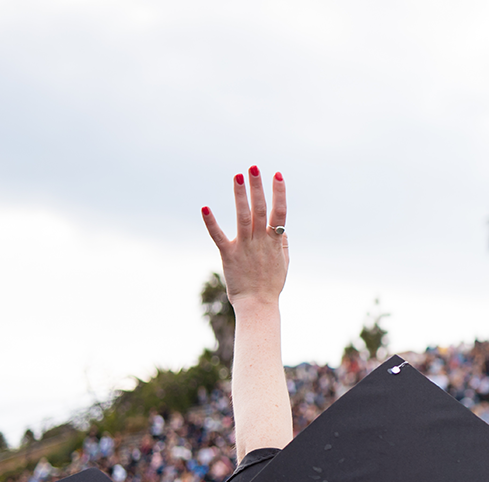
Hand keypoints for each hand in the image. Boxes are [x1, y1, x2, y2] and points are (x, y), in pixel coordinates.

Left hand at [203, 167, 288, 307]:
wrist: (258, 306)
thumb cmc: (270, 285)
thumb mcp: (283, 263)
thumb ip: (283, 244)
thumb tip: (283, 229)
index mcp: (275, 242)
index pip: (280, 212)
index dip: (279, 193)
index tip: (277, 174)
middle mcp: (261, 241)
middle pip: (261, 209)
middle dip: (258, 187)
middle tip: (253, 167)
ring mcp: (245, 247)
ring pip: (243, 217)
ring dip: (240, 195)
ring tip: (238, 176)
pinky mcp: (229, 255)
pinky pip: (219, 236)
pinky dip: (211, 223)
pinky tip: (205, 208)